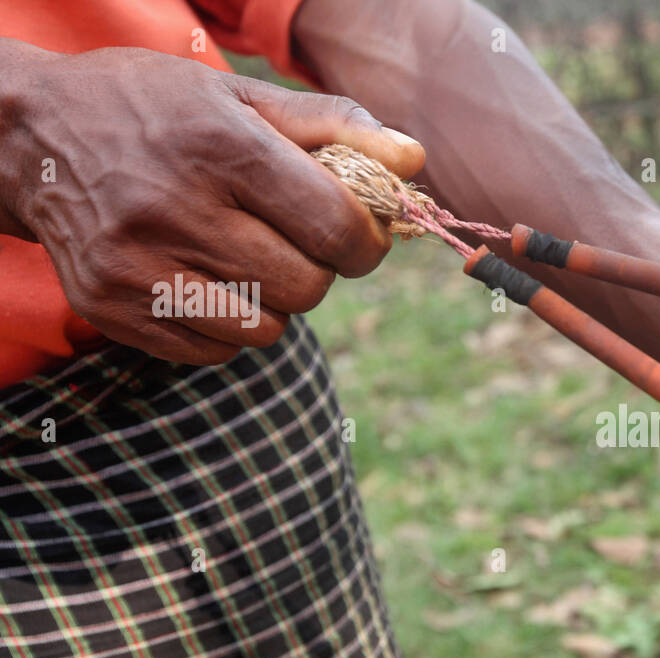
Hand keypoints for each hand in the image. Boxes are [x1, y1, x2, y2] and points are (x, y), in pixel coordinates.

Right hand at [0, 42, 424, 363]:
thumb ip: (334, 128)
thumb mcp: (240, 97)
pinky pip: (216, 351)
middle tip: (295, 241)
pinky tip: (207, 281)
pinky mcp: (113, 310)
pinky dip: (232, 327)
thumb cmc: (156, 111)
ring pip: (267, 329)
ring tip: (247, 259)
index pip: (335, 225)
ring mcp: (137, 267)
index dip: (367, 240)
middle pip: (307, 287)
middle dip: (320, 269)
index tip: (360, 233)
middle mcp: (175, 210)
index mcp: (220, 149)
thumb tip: (415, 162)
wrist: (29, 135)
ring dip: (277, 303)